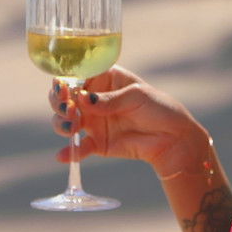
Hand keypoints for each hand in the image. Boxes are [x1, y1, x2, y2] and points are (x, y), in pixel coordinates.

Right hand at [48, 65, 208, 176]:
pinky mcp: (96, 143)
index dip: (65, 81)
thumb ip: (110, 100)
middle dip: (59, 102)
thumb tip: (83, 99)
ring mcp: (92, 121)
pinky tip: (63, 155)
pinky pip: (78, 148)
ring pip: (65, 121)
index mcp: (103, 79)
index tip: (63, 88)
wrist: (173, 138)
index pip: (76, 76)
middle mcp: (93, 99)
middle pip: (64, 98)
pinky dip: (69, 152)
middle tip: (68, 109)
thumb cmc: (159, 107)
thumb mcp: (137, 96)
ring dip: (61, 124)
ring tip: (72, 128)